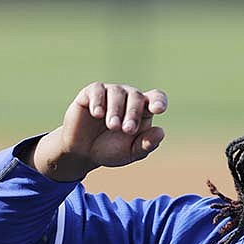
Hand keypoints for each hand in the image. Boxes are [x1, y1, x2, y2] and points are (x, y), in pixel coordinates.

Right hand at [29, 82, 167, 180]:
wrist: (83, 152)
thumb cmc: (111, 150)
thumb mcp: (131, 152)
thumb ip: (147, 144)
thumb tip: (161, 132)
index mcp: (143, 110)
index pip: (156, 98)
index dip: (158, 101)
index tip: (158, 109)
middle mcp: (128, 97)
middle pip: (136, 97)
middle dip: (133, 113)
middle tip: (127, 130)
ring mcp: (109, 93)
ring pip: (117, 92)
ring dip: (116, 110)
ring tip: (113, 126)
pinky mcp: (90, 93)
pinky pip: (97, 90)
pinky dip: (98, 101)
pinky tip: (97, 114)